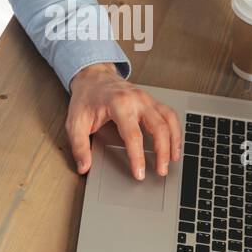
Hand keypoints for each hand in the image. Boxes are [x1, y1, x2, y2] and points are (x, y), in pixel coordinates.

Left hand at [67, 63, 181, 180]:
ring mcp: (147, 99)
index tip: (139, 173)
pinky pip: (169, 115)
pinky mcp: (152, 101)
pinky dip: (175, 130)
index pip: (133, 135)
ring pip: (168, 120)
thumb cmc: (86, 98)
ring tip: (173, 160)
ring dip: (174, 141)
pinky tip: (174, 144)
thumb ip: (79, 146)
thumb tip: (84, 167)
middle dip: (162, 152)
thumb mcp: (75, 122)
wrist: (93, 77)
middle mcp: (137, 100)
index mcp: (118, 104)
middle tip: (160, 171)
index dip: (138, 157)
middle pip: (158, 127)